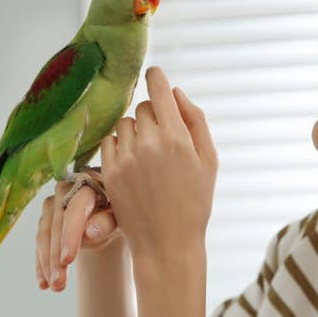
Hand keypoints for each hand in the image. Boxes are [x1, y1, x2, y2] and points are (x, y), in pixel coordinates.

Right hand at [35, 170, 120, 290]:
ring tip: (55, 287)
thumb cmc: (121, 211)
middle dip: (56, 256)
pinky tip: (43, 283)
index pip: (75, 209)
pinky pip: (40, 242)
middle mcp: (65, 189)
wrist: (113, 212)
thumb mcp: (121, 217)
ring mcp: (52, 203)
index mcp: (88, 182)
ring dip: (47, 263)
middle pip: (56, 224)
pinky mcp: (45, 218)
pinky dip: (41, 263)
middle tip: (60, 283)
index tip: (68, 260)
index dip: (70, 234)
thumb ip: (107, 222)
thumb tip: (90, 233)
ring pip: (45, 234)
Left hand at [99, 66, 218, 262]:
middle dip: (153, 116)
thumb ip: (196, 121)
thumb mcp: (209, 160)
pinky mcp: (110, 173)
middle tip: (162, 139)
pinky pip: (109, 142)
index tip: (154, 72)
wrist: (168, 244)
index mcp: (177, 137)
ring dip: (135, 131)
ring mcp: (126, 159)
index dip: (156, 77)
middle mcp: (149, 143)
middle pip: (144, 108)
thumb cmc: (195, 202)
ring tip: (147, 155)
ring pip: (125, 124)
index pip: (159, 90)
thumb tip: (176, 92)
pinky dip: (119, 147)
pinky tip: (132, 163)